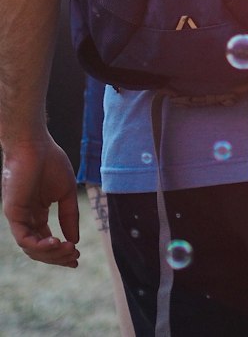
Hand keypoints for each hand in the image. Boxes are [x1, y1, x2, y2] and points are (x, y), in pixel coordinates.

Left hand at [2, 135, 79, 266]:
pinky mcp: (13, 214)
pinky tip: (55, 242)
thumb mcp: (67, 192)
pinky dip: (39, 245)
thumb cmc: (51, 163)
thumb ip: (70, 216)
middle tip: (75, 257)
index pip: (47, 241)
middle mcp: (27, 219)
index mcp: (38, 214)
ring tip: (68, 249)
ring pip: (31, 248)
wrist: (35, 145)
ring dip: (51, 253)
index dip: (61, 252)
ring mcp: (19, 218)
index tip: (77, 258)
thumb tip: (74, 241)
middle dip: (58, 257)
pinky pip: (23, 238)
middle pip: (40, 249)